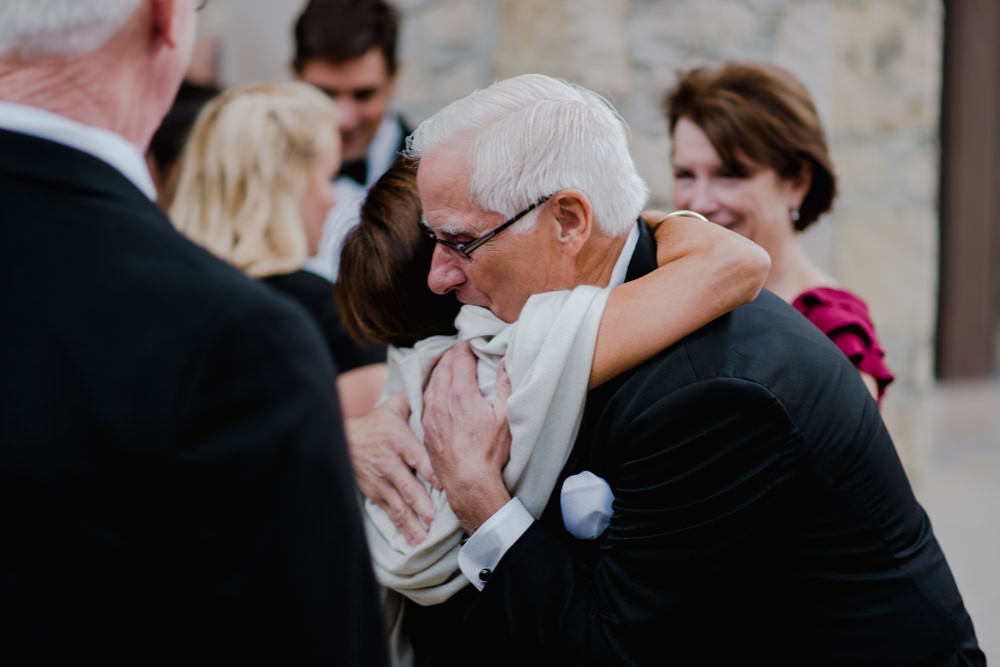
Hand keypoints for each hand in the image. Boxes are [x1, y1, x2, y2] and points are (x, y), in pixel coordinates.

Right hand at [344, 391, 437, 545]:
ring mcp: (381, 480)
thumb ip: (415, 401)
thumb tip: (438, 384)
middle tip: (434, 517)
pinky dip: (402, 527)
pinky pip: (389, 512)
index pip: (415, 455)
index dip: (427, 469)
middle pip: (406, 485)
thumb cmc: (375, 423)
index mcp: (397, 440)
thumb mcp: (392, 408)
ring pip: (398, 503)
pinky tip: (413, 539)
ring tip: (425, 536)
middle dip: (420, 503)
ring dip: (412, 521)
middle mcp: (389, 462)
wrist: (343, 439)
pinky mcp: (375, 492)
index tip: (441, 482)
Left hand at [422, 343, 512, 534]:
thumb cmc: (490, 452)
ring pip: (431, 381)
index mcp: (461, 393)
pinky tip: (438, 390)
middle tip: (461, 350)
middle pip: (443, 366)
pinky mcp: (426, 427)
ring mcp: (430, 414)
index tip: (472, 344)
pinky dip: (433, 387)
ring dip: (440, 370)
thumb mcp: (505, 417)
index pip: (460, 358)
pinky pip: (425, 398)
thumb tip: (504, 361)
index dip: (466, 348)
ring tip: (449, 365)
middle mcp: (441, 400)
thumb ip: (504, 385)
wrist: (468, 482)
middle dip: (452, 355)